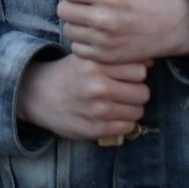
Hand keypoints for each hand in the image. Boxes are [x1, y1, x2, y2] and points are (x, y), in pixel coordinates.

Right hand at [17, 53, 148, 140]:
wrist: (38, 96)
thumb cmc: (69, 74)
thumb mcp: (87, 57)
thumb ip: (115, 58)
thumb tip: (151, 60)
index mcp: (95, 65)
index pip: (139, 70)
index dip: (135, 73)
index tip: (127, 75)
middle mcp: (97, 87)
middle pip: (143, 92)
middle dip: (136, 92)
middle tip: (123, 91)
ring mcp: (97, 110)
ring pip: (138, 111)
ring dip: (131, 108)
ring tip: (116, 104)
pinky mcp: (96, 130)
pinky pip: (128, 127)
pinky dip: (123, 122)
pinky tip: (110, 116)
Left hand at [53, 0, 188, 62]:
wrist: (169, 25)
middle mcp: (106, 18)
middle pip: (63, 10)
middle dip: (71, 4)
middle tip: (84, 4)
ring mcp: (106, 40)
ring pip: (68, 30)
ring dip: (76, 23)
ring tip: (91, 18)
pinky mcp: (107, 56)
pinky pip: (77, 48)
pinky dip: (83, 41)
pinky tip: (95, 34)